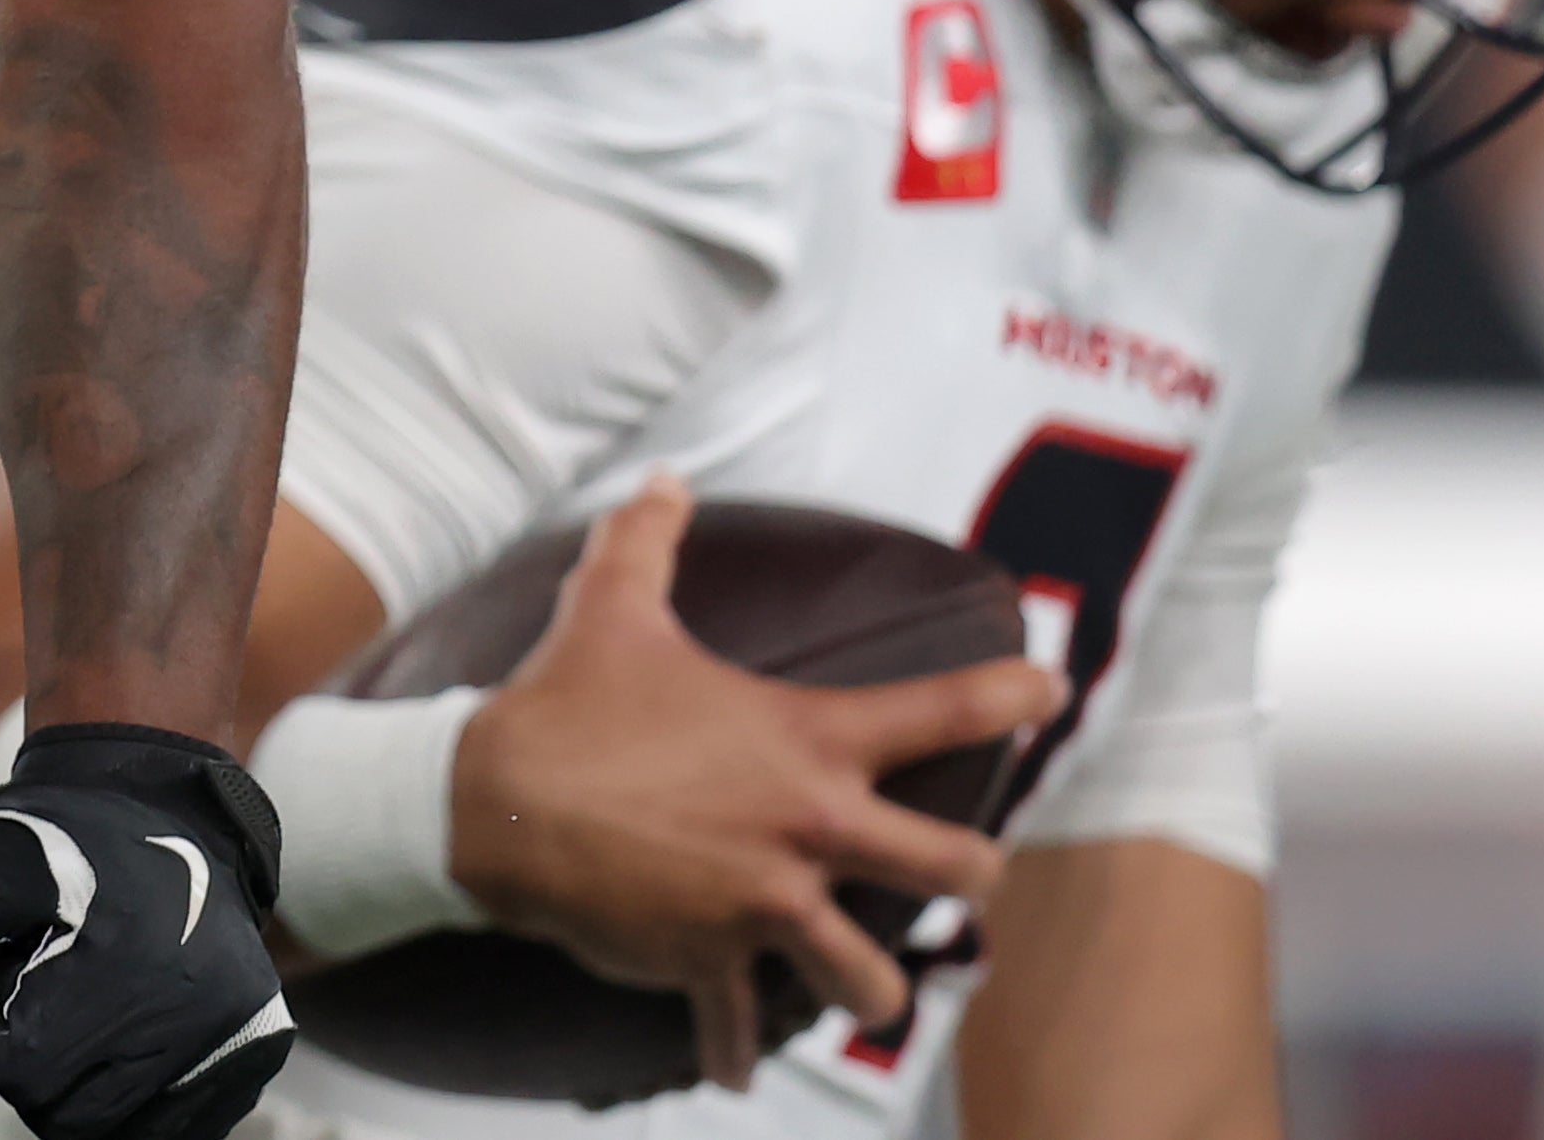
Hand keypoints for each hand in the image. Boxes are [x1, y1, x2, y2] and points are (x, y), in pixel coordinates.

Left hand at [0, 722, 293, 1138]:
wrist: (161, 806)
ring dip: (84, 1086)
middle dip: (38, 1066)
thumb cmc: (47, 849)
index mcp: (127, 952)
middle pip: (70, 1115)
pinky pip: (173, 1129)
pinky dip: (135, 1098)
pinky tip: (129, 1032)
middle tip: (49, 995)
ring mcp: (242, 1033)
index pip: (23, 1070)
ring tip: (90, 1009)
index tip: (13, 976)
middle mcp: (200, 1002)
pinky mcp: (264, 1053)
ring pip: (119, 1130)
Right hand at [447, 473, 1067, 1088]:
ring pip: (872, 981)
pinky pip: (738, 1028)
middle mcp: (807, 829)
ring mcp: (765, 906)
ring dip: (870, 988)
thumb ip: (650, 540)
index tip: (1053, 689)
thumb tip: (665, 478)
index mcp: (805, 744)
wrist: (491, 802)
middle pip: (958, 872)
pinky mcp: (710, 961)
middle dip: (977, 878)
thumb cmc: (564, 703)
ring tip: (862, 986)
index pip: (941, 712)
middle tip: (971, 877)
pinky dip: (733, 1049)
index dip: (1013, 696)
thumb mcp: (612, 607)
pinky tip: (732, 1065)